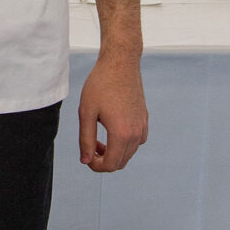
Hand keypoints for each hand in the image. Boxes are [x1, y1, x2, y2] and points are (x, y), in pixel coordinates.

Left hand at [78, 54, 148, 171]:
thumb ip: (85, 140)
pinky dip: (124, 143)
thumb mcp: (86, 113)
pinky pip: (137, 141)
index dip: (95, 166)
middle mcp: (136, 134)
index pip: (110, 165)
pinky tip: (113, 130)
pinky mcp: (144, 119)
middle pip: (121, 162)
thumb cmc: (101, 84)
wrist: (120, 63)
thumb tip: (85, 160)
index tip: (85, 156)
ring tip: (98, 138)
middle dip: (103, 160)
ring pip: (129, 153)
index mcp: (121, 134)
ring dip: (114, 152)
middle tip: (90, 146)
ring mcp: (142, 126)